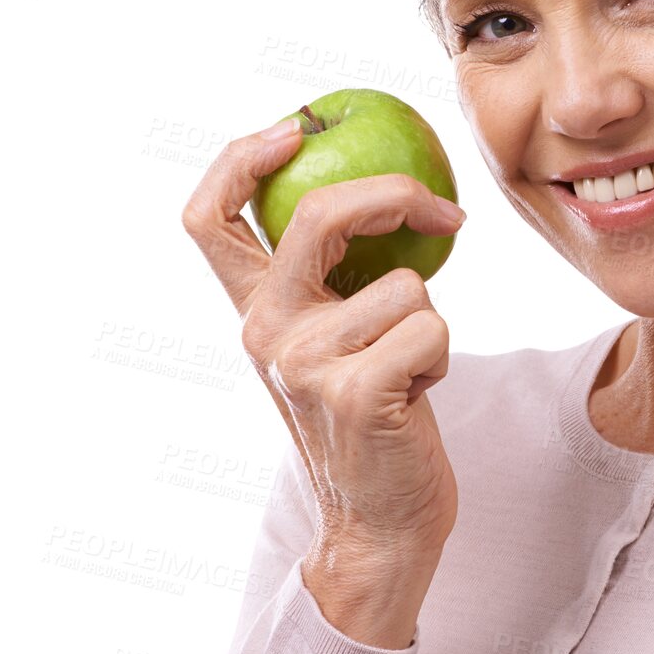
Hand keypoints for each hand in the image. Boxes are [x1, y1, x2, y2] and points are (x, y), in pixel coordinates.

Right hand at [181, 119, 465, 562]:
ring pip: (405, 285)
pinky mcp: (355, 394)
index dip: (242, 158)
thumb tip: (391, 194)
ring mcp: (305, 364)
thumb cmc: (373, 423)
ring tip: (409, 371)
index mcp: (254, 313)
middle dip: (392, 194)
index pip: (209, 218)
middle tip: (443, 213)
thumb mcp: (333, 345)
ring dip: (431, 322)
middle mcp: (265, 332)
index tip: (298, 127)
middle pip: (315, 214)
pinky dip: (443, 356)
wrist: (379, 527)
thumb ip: (334, 282)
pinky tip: (418, 397)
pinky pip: (432, 328)